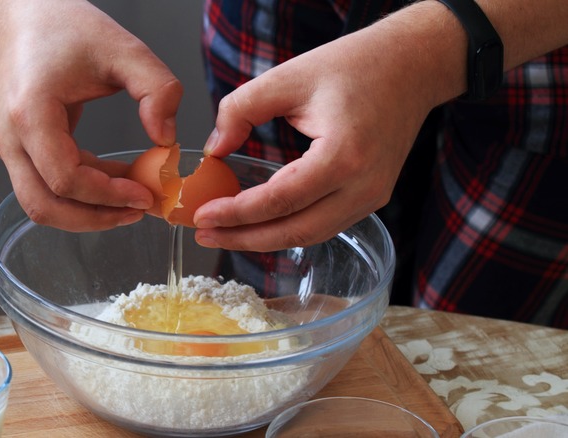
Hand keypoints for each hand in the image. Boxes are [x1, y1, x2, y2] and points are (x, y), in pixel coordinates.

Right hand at [0, 0, 182, 230]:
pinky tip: (117, 182)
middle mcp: (10, 136)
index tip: (146, 194)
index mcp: (30, 113)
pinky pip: (46, 185)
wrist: (29, 12)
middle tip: (137, 212)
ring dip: (86, 211)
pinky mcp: (18, 147)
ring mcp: (9, 145)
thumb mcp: (124, 49)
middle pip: (44, 205)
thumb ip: (157, 90)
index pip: (66, 179)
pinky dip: (81, 192)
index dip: (108, 195)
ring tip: (131, 201)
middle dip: (94, 218)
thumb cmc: (68, 26)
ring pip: (41, 203)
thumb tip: (166, 139)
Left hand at [194, 6, 451, 250]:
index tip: (201, 215)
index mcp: (343, 155)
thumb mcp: (287, 77)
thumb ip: (240, 110)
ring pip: (309, 235)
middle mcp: (363, 186)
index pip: (280, 199)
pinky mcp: (372, 197)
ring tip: (223, 233)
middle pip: (294, 231)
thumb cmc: (353, 65)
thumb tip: (214, 150)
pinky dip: (288, 228)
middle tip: (204, 234)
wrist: (411, 65)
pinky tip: (258, 222)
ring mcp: (372, 196)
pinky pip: (324, 225)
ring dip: (264, 239)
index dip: (237, 213)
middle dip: (244, 238)